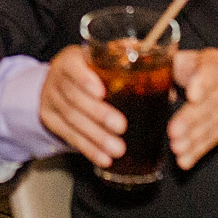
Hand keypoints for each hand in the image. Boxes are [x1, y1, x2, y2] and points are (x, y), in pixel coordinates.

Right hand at [37, 45, 126, 167]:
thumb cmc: (90, 70)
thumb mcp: (102, 61)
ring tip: (118, 149)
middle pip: (73, 97)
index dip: (85, 79)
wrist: (58, 81)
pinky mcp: (49, 120)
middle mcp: (57, 78)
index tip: (102, 92)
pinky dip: (88, 148)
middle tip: (121, 126)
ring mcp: (50, 99)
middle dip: (98, 113)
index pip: (73, 66)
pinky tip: (103, 158)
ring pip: (71, 119)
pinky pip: (68, 136)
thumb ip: (128, 70)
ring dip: (96, 137)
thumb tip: (167, 92)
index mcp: (71, 59)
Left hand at [168, 49, 217, 169]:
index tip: (192, 95)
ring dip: (193, 140)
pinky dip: (198, 152)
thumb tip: (154, 78)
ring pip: (210, 126)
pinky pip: (213, 140)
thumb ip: (175, 64)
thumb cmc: (216, 69)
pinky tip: (185, 160)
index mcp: (217, 65)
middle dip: (191, 120)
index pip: (211, 73)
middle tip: (174, 131)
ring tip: (177, 147)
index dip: (202, 84)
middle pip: (209, 105)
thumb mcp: (199, 58)